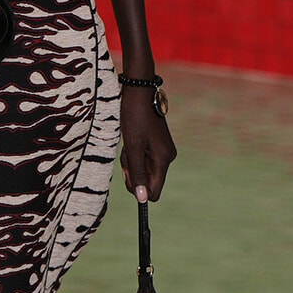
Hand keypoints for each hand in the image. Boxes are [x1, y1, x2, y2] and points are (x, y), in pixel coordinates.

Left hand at [119, 86, 176, 202]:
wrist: (139, 93)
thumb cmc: (135, 117)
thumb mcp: (132, 147)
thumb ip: (138, 173)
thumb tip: (142, 198)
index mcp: (163, 160)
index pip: (154, 192)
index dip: (138, 188)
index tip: (127, 173)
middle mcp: (167, 158)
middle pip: (147, 181)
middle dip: (132, 171)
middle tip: (126, 153)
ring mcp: (163, 151)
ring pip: (144, 170)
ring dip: (131, 161)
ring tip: (128, 143)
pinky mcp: (157, 146)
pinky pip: (144, 159)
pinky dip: (134, 154)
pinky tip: (131, 140)